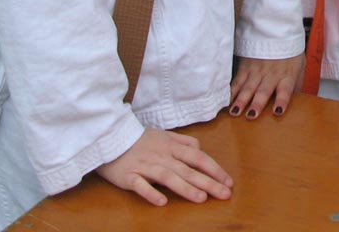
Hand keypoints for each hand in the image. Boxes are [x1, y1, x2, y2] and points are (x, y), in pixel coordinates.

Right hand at [96, 128, 231, 205]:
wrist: (110, 138)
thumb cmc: (140, 140)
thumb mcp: (165, 135)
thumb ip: (184, 142)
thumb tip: (200, 150)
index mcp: (172, 147)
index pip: (198, 158)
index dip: (214, 169)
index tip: (228, 182)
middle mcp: (161, 156)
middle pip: (188, 169)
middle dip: (208, 182)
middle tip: (224, 194)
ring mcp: (145, 166)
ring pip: (168, 177)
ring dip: (185, 188)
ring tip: (201, 199)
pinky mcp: (128, 176)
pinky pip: (140, 185)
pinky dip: (151, 192)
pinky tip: (162, 202)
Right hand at [229, 54, 304, 118]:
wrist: (276, 30)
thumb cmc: (289, 52)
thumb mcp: (300, 66)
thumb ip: (297, 86)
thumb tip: (298, 104)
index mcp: (286, 75)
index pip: (285, 90)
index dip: (282, 100)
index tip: (278, 111)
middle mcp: (271, 74)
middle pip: (263, 90)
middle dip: (257, 103)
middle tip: (251, 116)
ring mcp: (257, 71)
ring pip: (248, 87)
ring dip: (241, 100)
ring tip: (235, 112)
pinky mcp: (245, 67)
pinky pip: (237, 81)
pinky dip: (231, 91)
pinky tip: (226, 101)